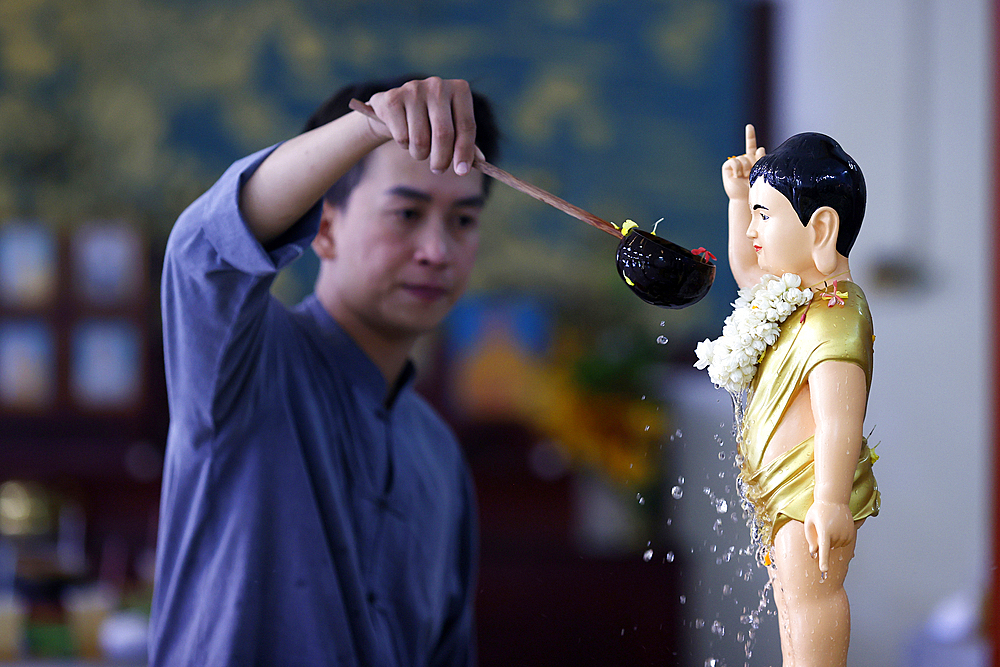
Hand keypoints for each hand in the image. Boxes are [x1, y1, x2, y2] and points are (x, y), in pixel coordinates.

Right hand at [363, 77, 477, 175]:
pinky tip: (405, 136)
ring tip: (420, 150)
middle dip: (442, 159)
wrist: (395, 108)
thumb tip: (480, 162)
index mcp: (459, 89)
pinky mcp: (392, 98)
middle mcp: (438, 85)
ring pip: (420, 139)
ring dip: (420, 154)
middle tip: (438, 170)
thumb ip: (466, 143)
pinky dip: (404, 146)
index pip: (467, 125)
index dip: (465, 152)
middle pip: (443, 133)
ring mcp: (414, 89)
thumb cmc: (431, 120)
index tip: (462, 172)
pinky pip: (402, 137)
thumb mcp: (452, 127)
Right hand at [722, 124, 765, 200]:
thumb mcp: (761, 172)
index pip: (751, 146)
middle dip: (752, 163)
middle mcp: (743, 161)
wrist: (746, 198)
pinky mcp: (727, 167)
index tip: (749, 126)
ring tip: (744, 177)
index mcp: (752, 160)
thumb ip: (761, 159)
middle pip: (749, 154)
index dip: (749, 136)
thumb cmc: (755, 188)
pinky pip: (734, 161)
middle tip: (750, 175)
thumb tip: (760, 148)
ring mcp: (735, 164)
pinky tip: (737, 176)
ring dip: (745, 167)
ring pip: (743, 158)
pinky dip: (737, 168)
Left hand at [803, 500, 855, 574]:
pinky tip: (836, 528)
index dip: (824, 561)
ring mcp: (845, 534)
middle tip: (821, 526)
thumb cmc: (818, 510)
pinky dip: (837, 539)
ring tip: (829, 525)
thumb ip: (810, 538)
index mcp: (825, 531)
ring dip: (830, 540)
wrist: (834, 500)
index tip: (824, 571)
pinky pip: (842, 543)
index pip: (824, 549)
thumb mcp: (809, 521)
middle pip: (827, 547)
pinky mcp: (851, 534)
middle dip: (822, 541)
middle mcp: (837, 534)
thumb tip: (814, 553)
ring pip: (835, 546)